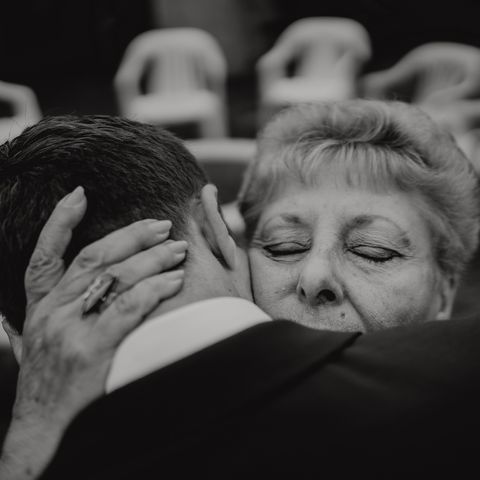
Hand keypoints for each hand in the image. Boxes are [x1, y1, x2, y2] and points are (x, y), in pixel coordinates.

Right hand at [0, 187, 186, 478]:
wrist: (42, 432)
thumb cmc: (53, 386)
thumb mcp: (45, 344)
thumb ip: (61, 313)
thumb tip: (84, 287)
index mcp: (41, 307)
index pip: (45, 255)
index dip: (59, 222)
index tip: (78, 193)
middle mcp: (52, 312)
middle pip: (94, 258)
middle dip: (131, 236)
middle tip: (163, 224)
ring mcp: (69, 330)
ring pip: (114, 277)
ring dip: (151, 258)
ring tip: (179, 250)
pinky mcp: (90, 350)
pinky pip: (126, 308)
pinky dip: (153, 289)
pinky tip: (174, 280)